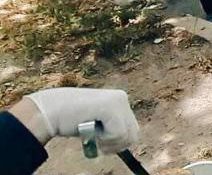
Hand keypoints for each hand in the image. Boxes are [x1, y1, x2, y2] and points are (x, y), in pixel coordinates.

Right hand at [24, 87, 139, 152]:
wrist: (47, 112)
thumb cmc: (68, 119)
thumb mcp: (95, 121)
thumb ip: (110, 125)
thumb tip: (127, 141)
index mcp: (119, 100)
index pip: (132, 129)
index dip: (119, 142)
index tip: (102, 144)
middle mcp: (121, 97)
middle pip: (133, 133)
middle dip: (116, 145)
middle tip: (98, 144)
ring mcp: (117, 101)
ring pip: (126, 135)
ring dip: (109, 143)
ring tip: (92, 135)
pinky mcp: (110, 107)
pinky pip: (118, 133)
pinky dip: (104, 138)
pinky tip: (90, 131)